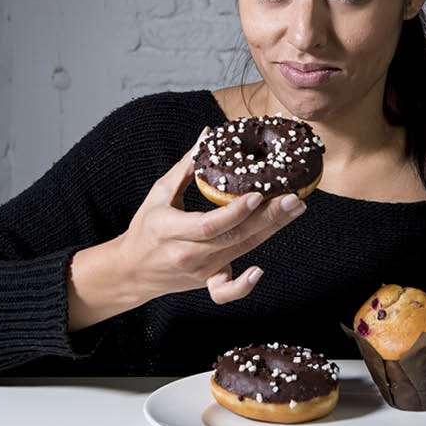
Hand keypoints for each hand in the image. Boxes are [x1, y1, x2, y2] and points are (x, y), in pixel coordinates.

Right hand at [116, 127, 306, 304]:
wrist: (131, 270)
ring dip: (271, 231)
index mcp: (170, 229)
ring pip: (240, 251)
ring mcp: (199, 270)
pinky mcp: (206, 280)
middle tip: (293, 199)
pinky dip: (243, 287)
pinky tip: (259, 271)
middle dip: (268, 218)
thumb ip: (186, 167)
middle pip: (233, 237)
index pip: (209, 224)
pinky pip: (225, 291)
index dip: (235, 212)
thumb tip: (208, 135)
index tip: (258, 194)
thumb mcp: (159, 193)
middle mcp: (187, 253)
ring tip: (294, 210)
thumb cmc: (146, 227)